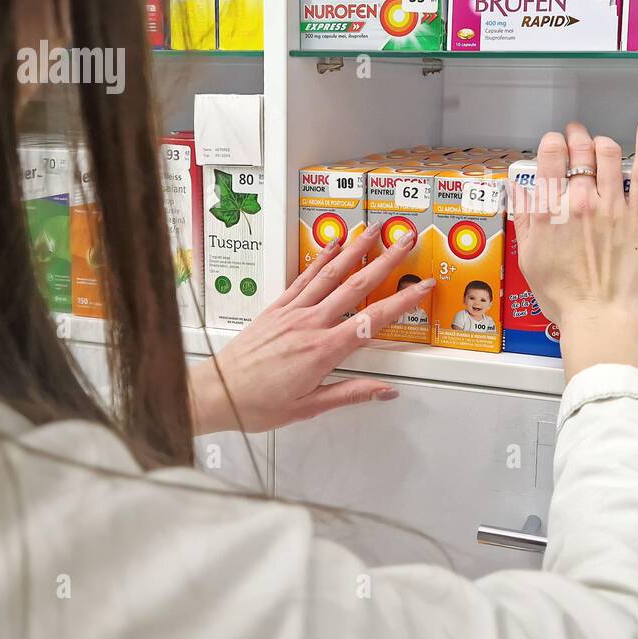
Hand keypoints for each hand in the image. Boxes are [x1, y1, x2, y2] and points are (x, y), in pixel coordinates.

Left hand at [189, 228, 433, 434]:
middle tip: (405, 242)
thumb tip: (385, 390)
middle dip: (385, 262)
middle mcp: (309, 324)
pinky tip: (333, 245)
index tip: (422, 287)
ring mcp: (292, 312)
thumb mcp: (309, 407)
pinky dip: (321, 259)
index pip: (373, 320)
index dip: (403, 302)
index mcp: (322, 351)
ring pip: (331, 274)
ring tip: (373, 230)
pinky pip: (304, 277)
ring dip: (355, 249)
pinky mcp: (277, 308)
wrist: (215, 392)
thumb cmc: (255, 403)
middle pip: (356, 286)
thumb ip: (351, 394)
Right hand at [511, 120, 637, 380]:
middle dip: (576, 137)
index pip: (551, 156)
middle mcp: (579, 200)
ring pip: (607, 153)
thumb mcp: (529, 257)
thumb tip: (520, 188)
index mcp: (550, 210)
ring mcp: (612, 204)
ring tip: (599, 145)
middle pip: (578, 149)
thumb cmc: (564, 295)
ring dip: (601, 142)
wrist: (599, 315)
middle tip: (576, 137)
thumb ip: (524, 218)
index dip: (553, 143)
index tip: (555, 144)